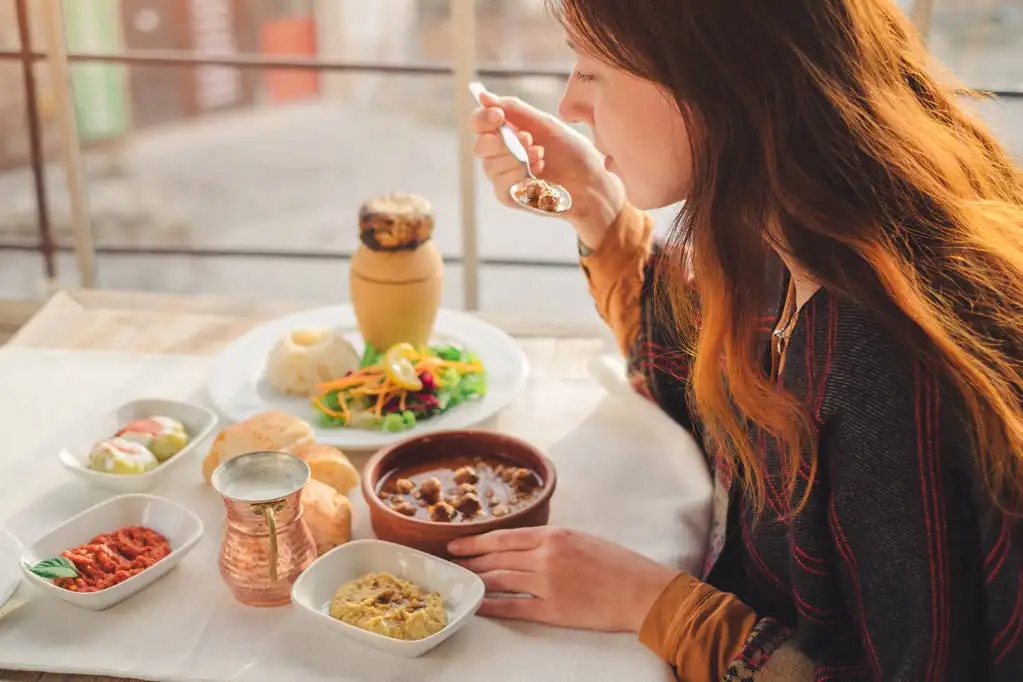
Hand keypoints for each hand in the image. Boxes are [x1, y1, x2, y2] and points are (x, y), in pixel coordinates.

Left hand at [448, 527, 677, 632]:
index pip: (503, 536)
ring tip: (461, 583)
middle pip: (496, 558)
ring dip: (478, 582)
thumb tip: (522, 546)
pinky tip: (479, 606)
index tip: (456, 544)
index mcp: (554, 535)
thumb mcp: (581, 538)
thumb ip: (550, 541)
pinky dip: (493, 607)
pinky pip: (514, 608)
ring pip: (501, 581)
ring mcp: (548, 584)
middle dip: (470, 561)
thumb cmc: (617, 563)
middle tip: (451, 564)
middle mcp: (547, 556)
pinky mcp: (553, 610)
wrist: (642, 590)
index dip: (475, 541)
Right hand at [469, 89, 625, 250]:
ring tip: (541, 155)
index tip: (498, 115)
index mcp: (507, 134)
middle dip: (503, 140)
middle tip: (528, 139)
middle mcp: (501, 156)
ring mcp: (504, 177)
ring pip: (490, 166)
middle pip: (480, 146)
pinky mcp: (510, 197)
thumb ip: (514, 110)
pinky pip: (500, 185)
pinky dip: (519, 175)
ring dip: (517, 158)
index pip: (478, 124)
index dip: (482, 118)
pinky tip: (539, 172)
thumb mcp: (544, 124)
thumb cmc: (571, 153)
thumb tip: (484, 96)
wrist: (591, 181)